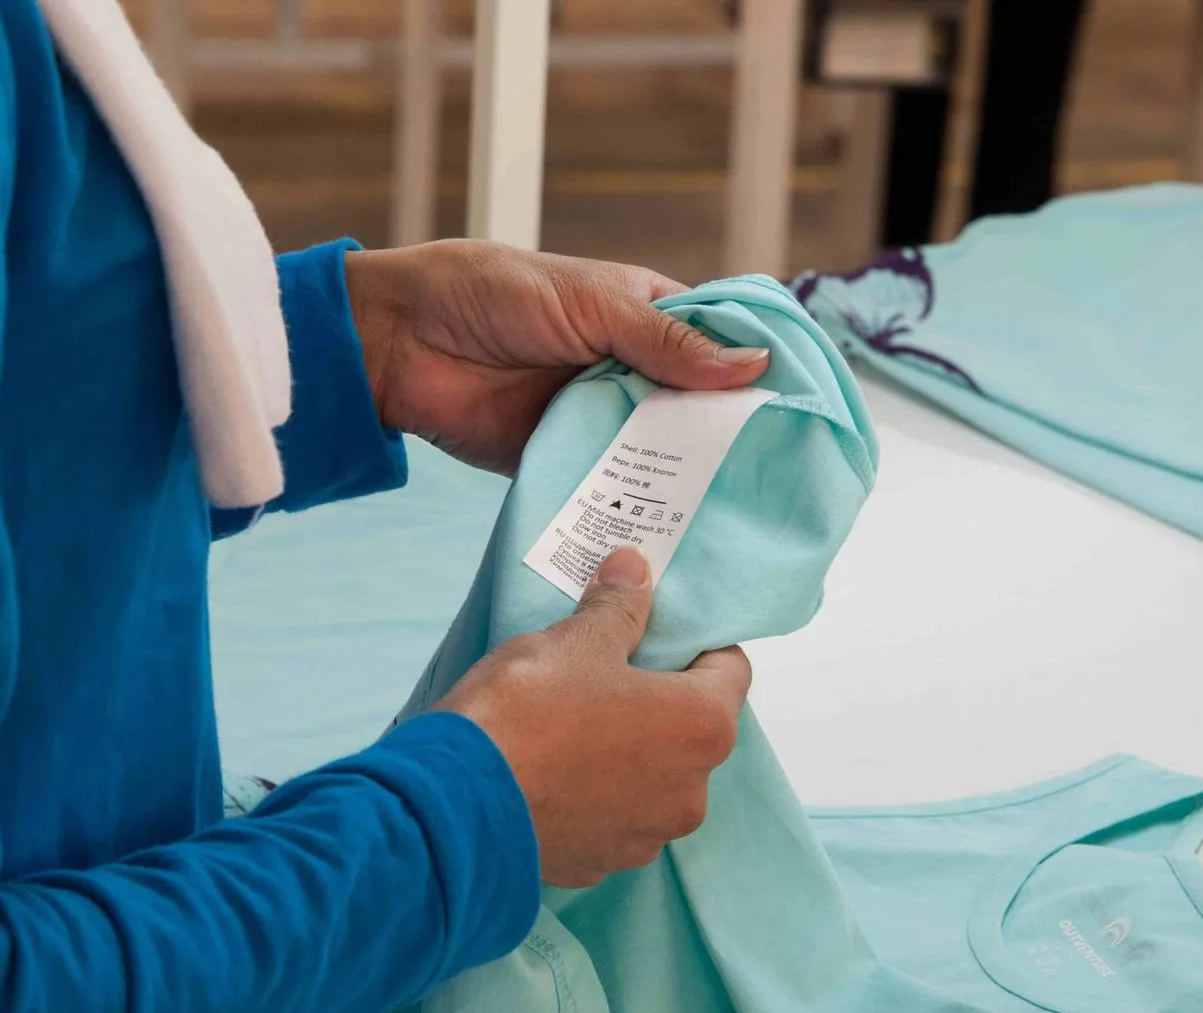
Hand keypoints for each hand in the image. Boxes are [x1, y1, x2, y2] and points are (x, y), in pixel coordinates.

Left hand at [345, 240, 769, 473]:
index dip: (759, 374)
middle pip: (698, 409)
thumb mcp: (590, 304)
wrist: (398, 342)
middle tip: (783, 477)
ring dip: (688, 477)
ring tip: (739, 510)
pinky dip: (634, 504)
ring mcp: (598, 418)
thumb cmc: (490, 295)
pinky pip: (609, 486)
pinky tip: (672, 527)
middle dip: (730, 438)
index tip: (804, 411)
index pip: (720, 346)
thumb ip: (666, 341)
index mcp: (645, 317)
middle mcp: (630, 369)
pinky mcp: (564, 460)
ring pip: (659, 453)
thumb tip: (753, 366)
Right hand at [434, 548, 749, 887]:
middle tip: (605, 672)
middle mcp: (690, 794)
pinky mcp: (599, 865)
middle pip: (691, 729)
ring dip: (626, 751)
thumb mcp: (575, 641)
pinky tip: (549, 770)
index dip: (697, 643)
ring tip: (569, 724)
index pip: (730, 670)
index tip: (657, 630)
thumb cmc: (528, 711)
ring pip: (651, 778)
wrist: (454, 804)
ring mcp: (645, 838)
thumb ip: (618, 607)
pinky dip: (592, 793)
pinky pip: (610, 816)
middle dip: (656, 699)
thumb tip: (634, 569)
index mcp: (701, 729)